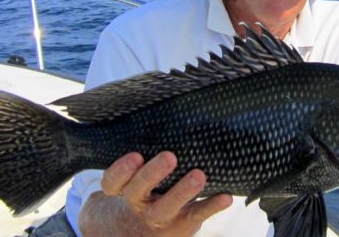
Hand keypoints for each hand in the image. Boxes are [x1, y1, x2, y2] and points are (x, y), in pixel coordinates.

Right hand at [78, 151, 232, 236]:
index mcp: (123, 189)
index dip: (121, 170)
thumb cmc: (142, 189)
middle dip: (153, 174)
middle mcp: (138, 203)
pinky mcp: (182, 224)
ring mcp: (159, 216)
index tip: (135, 155)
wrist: (142, 230)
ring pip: (166, 207)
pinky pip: (196, 215)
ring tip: (199, 175)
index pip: (113, 182)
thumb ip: (142, 154)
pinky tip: (226, 197)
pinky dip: (211, 206)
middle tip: (169, 157)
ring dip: (182, 191)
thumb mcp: (132, 176)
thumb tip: (166, 113)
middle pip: (138, 191)